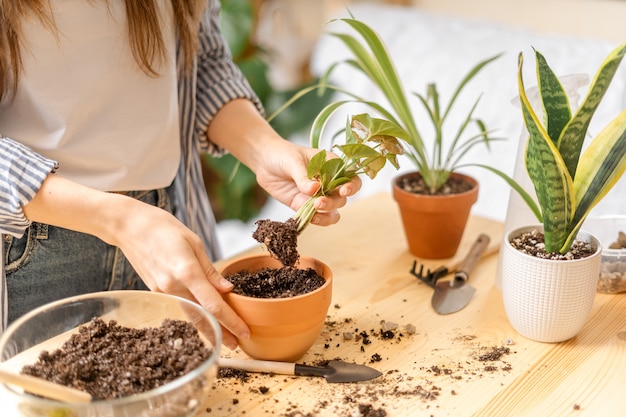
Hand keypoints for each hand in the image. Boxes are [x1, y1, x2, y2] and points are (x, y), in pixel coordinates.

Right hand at [113, 200, 249, 348]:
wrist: (129, 226)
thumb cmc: (164, 228)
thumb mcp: (194, 242)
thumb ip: (210, 270)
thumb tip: (228, 289)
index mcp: (187, 271)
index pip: (213, 304)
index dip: (231, 320)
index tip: (244, 331)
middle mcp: (173, 286)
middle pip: (202, 316)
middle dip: (220, 332)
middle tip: (237, 344)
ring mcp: (162, 291)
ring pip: (190, 315)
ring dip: (207, 329)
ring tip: (224, 338)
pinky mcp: (155, 292)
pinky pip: (179, 307)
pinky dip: (193, 316)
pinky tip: (204, 321)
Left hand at [255, 139, 361, 225]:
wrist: (264, 162)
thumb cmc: (282, 154)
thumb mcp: (292, 161)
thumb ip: (303, 176)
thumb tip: (314, 189)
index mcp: (331, 165)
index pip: (350, 176)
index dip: (351, 185)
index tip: (343, 191)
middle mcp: (328, 182)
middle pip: (342, 197)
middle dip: (334, 201)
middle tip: (319, 202)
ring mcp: (318, 195)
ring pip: (333, 209)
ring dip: (327, 213)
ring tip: (315, 211)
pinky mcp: (305, 205)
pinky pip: (318, 217)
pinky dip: (318, 220)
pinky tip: (311, 219)